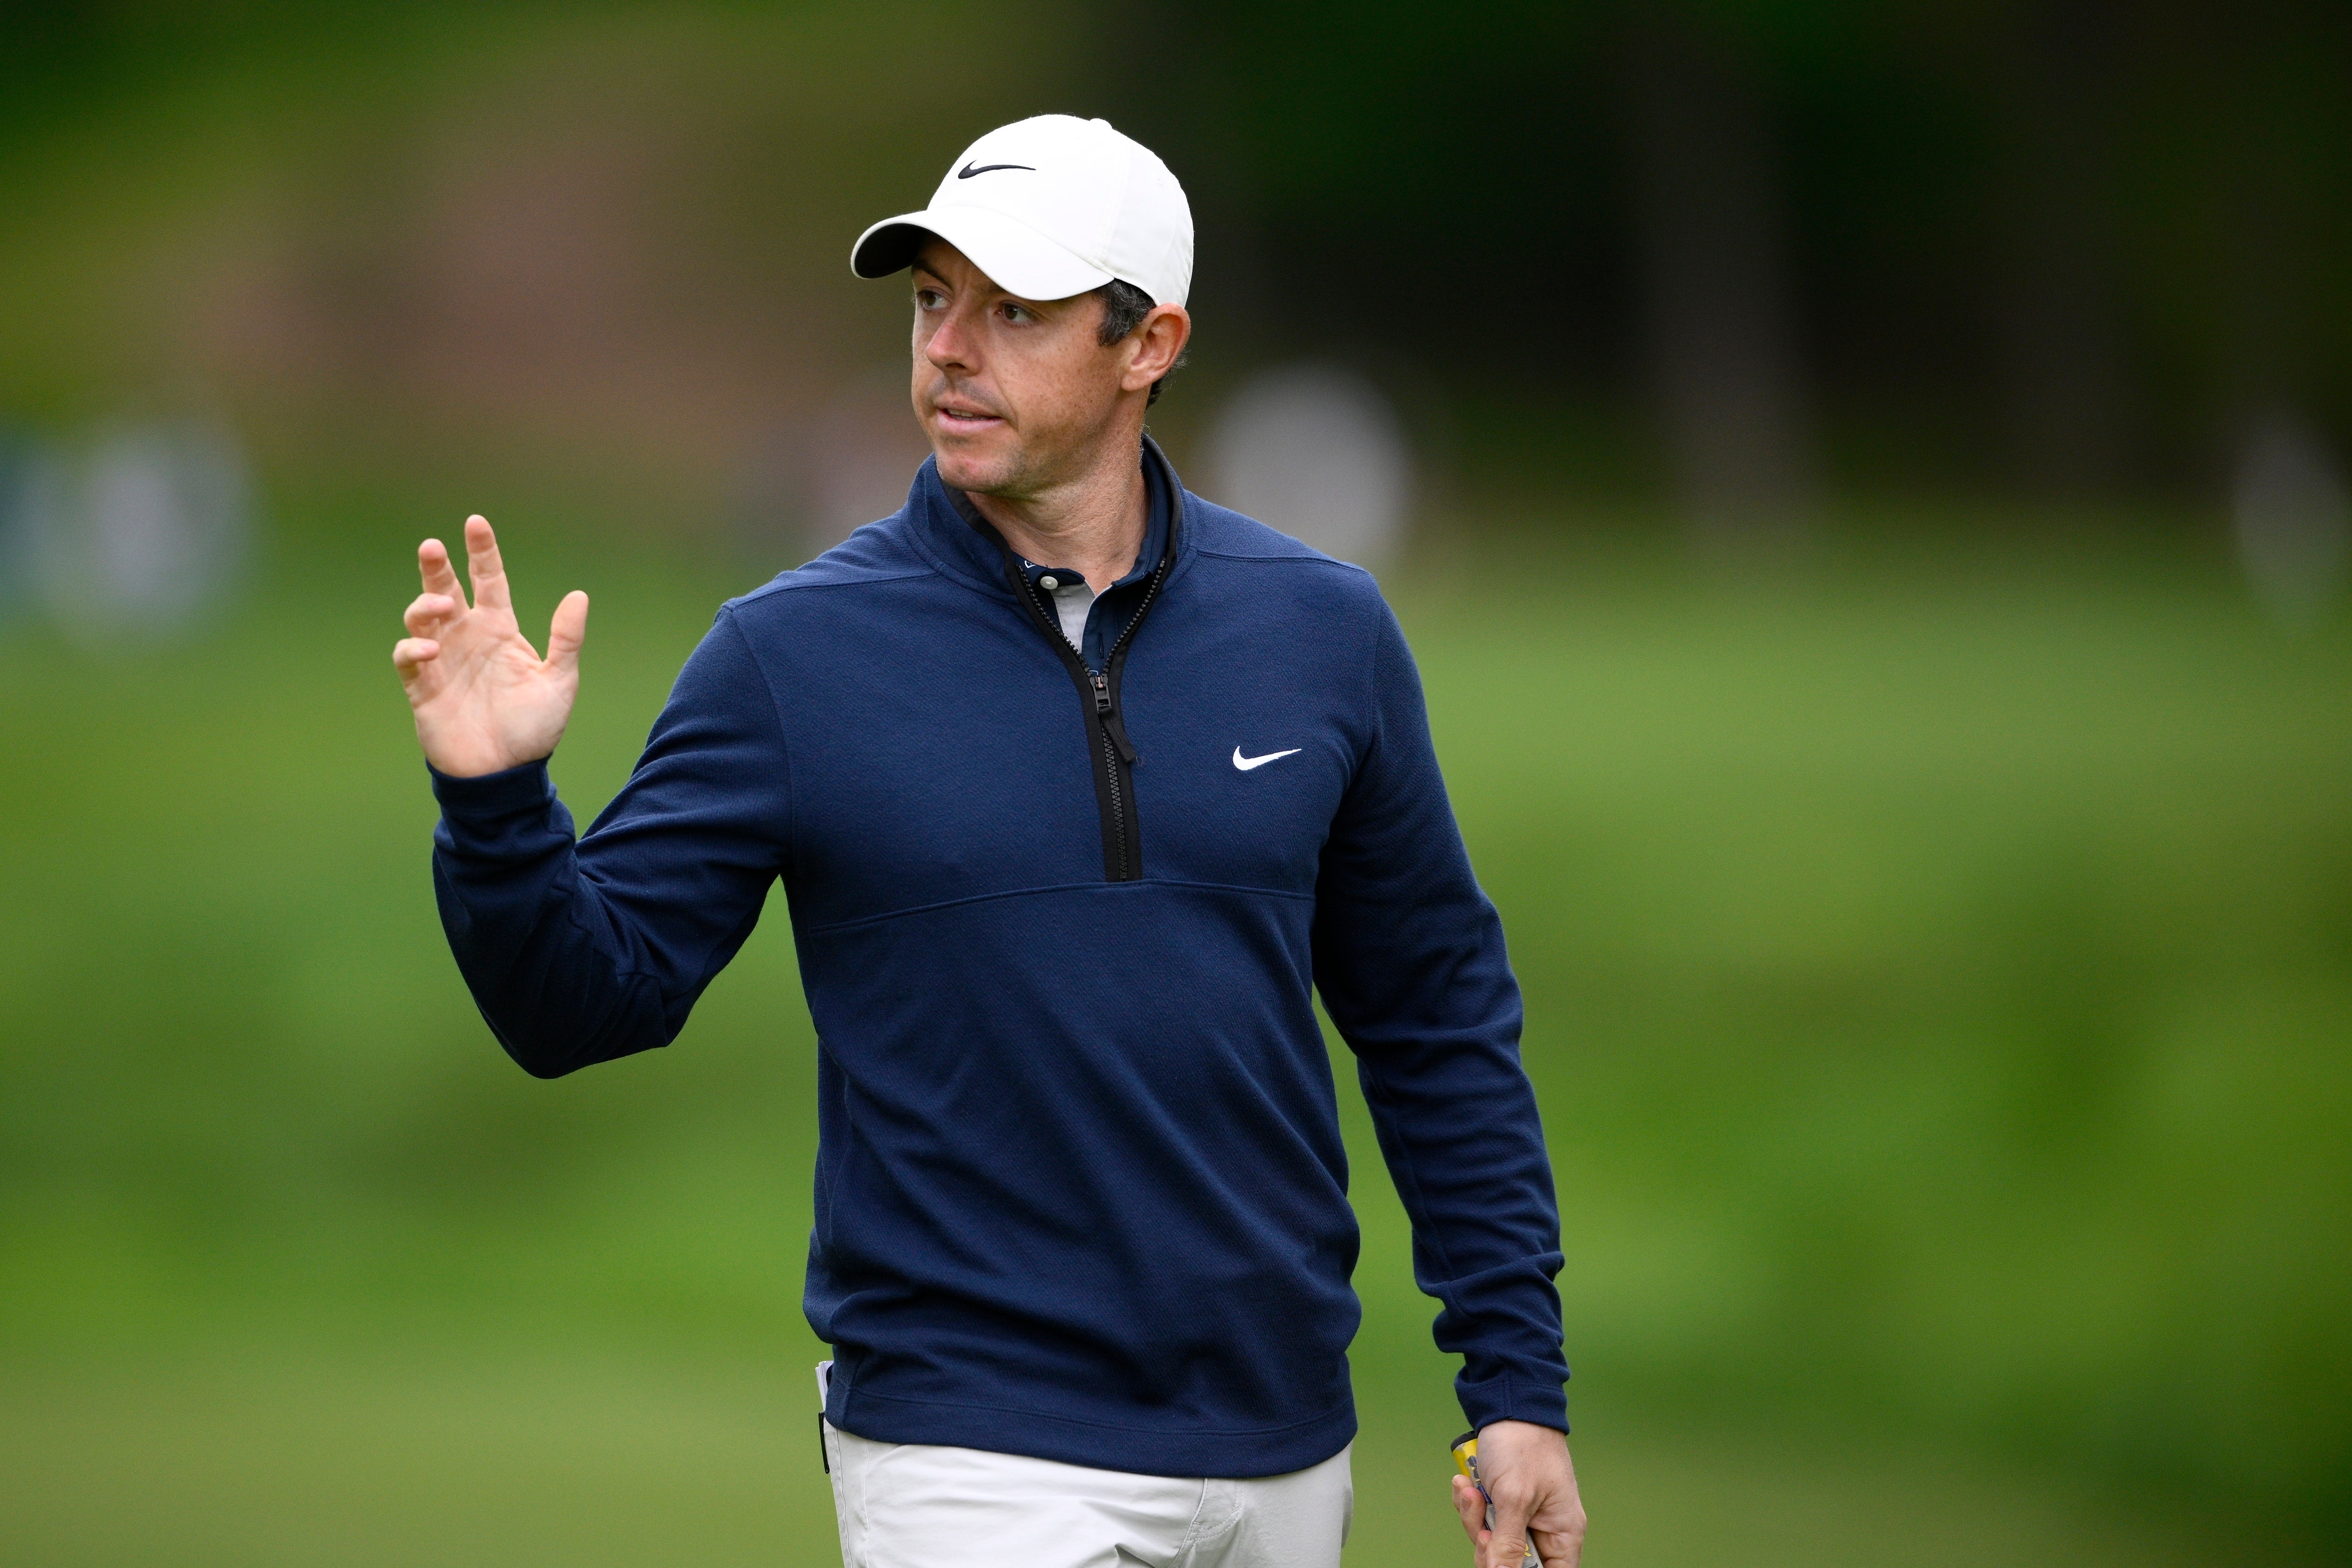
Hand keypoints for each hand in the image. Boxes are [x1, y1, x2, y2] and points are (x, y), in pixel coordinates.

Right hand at [392, 515, 587, 777]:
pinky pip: (408, 658)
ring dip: (426, 606)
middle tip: (433, 547)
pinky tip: (430, 651)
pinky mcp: (422, 687)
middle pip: (447, 590)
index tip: (476, 523)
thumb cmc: (533, 728)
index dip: (482, 553)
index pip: (489, 582)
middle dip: (437, 567)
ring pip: (421, 618)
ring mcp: (442, 661)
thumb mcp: (559, 681)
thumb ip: (567, 639)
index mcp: (500, 631)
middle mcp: (468, 639)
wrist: (506, 774)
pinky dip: (413, 649)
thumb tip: (578, 595)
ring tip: (441, 607)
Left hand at [1451, 1420, 1584, 1567]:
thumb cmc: (1523, 1445)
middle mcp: (1545, 1527)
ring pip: (1492, 1541)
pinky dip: (1470, 1504)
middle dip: (1490, 1545)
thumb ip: (1508, 1543)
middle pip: (1513, 1561)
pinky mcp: (1501, 1502)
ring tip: (1471, 1492)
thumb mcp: (1514, 1499)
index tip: (1499, 1563)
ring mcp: (1521, 1515)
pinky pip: (1482, 1519)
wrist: (1506, 1406)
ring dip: (1475, 1519)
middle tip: (1483, 1530)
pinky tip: (1467, 1483)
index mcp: (1563, 1532)